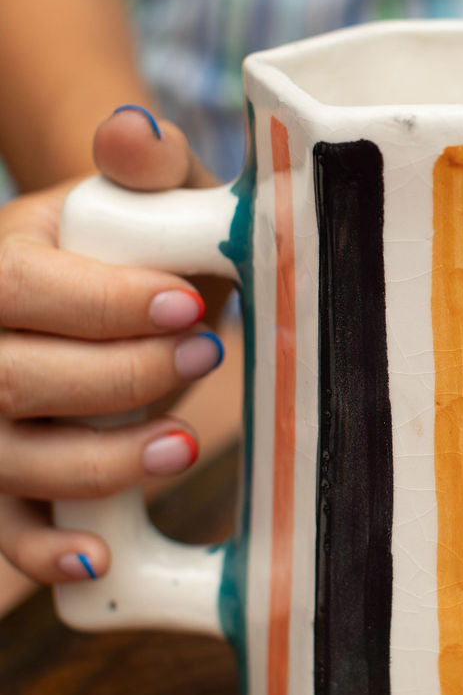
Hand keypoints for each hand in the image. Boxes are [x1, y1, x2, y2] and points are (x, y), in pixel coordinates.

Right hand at [0, 107, 226, 586]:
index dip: (102, 304)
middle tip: (209, 355)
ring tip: (186, 445)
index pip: (21, 287)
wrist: (119, 287)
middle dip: (117, 377)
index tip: (186, 305)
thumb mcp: (149, 194)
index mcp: (1, 261)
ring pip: (11, 458)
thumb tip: (132, 132)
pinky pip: (4, 531)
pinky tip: (97, 563)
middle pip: (10, 377)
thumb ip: (144, 165)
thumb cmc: (144, 240)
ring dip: (100, 464)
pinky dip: (44, 555)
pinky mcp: (2, 485)